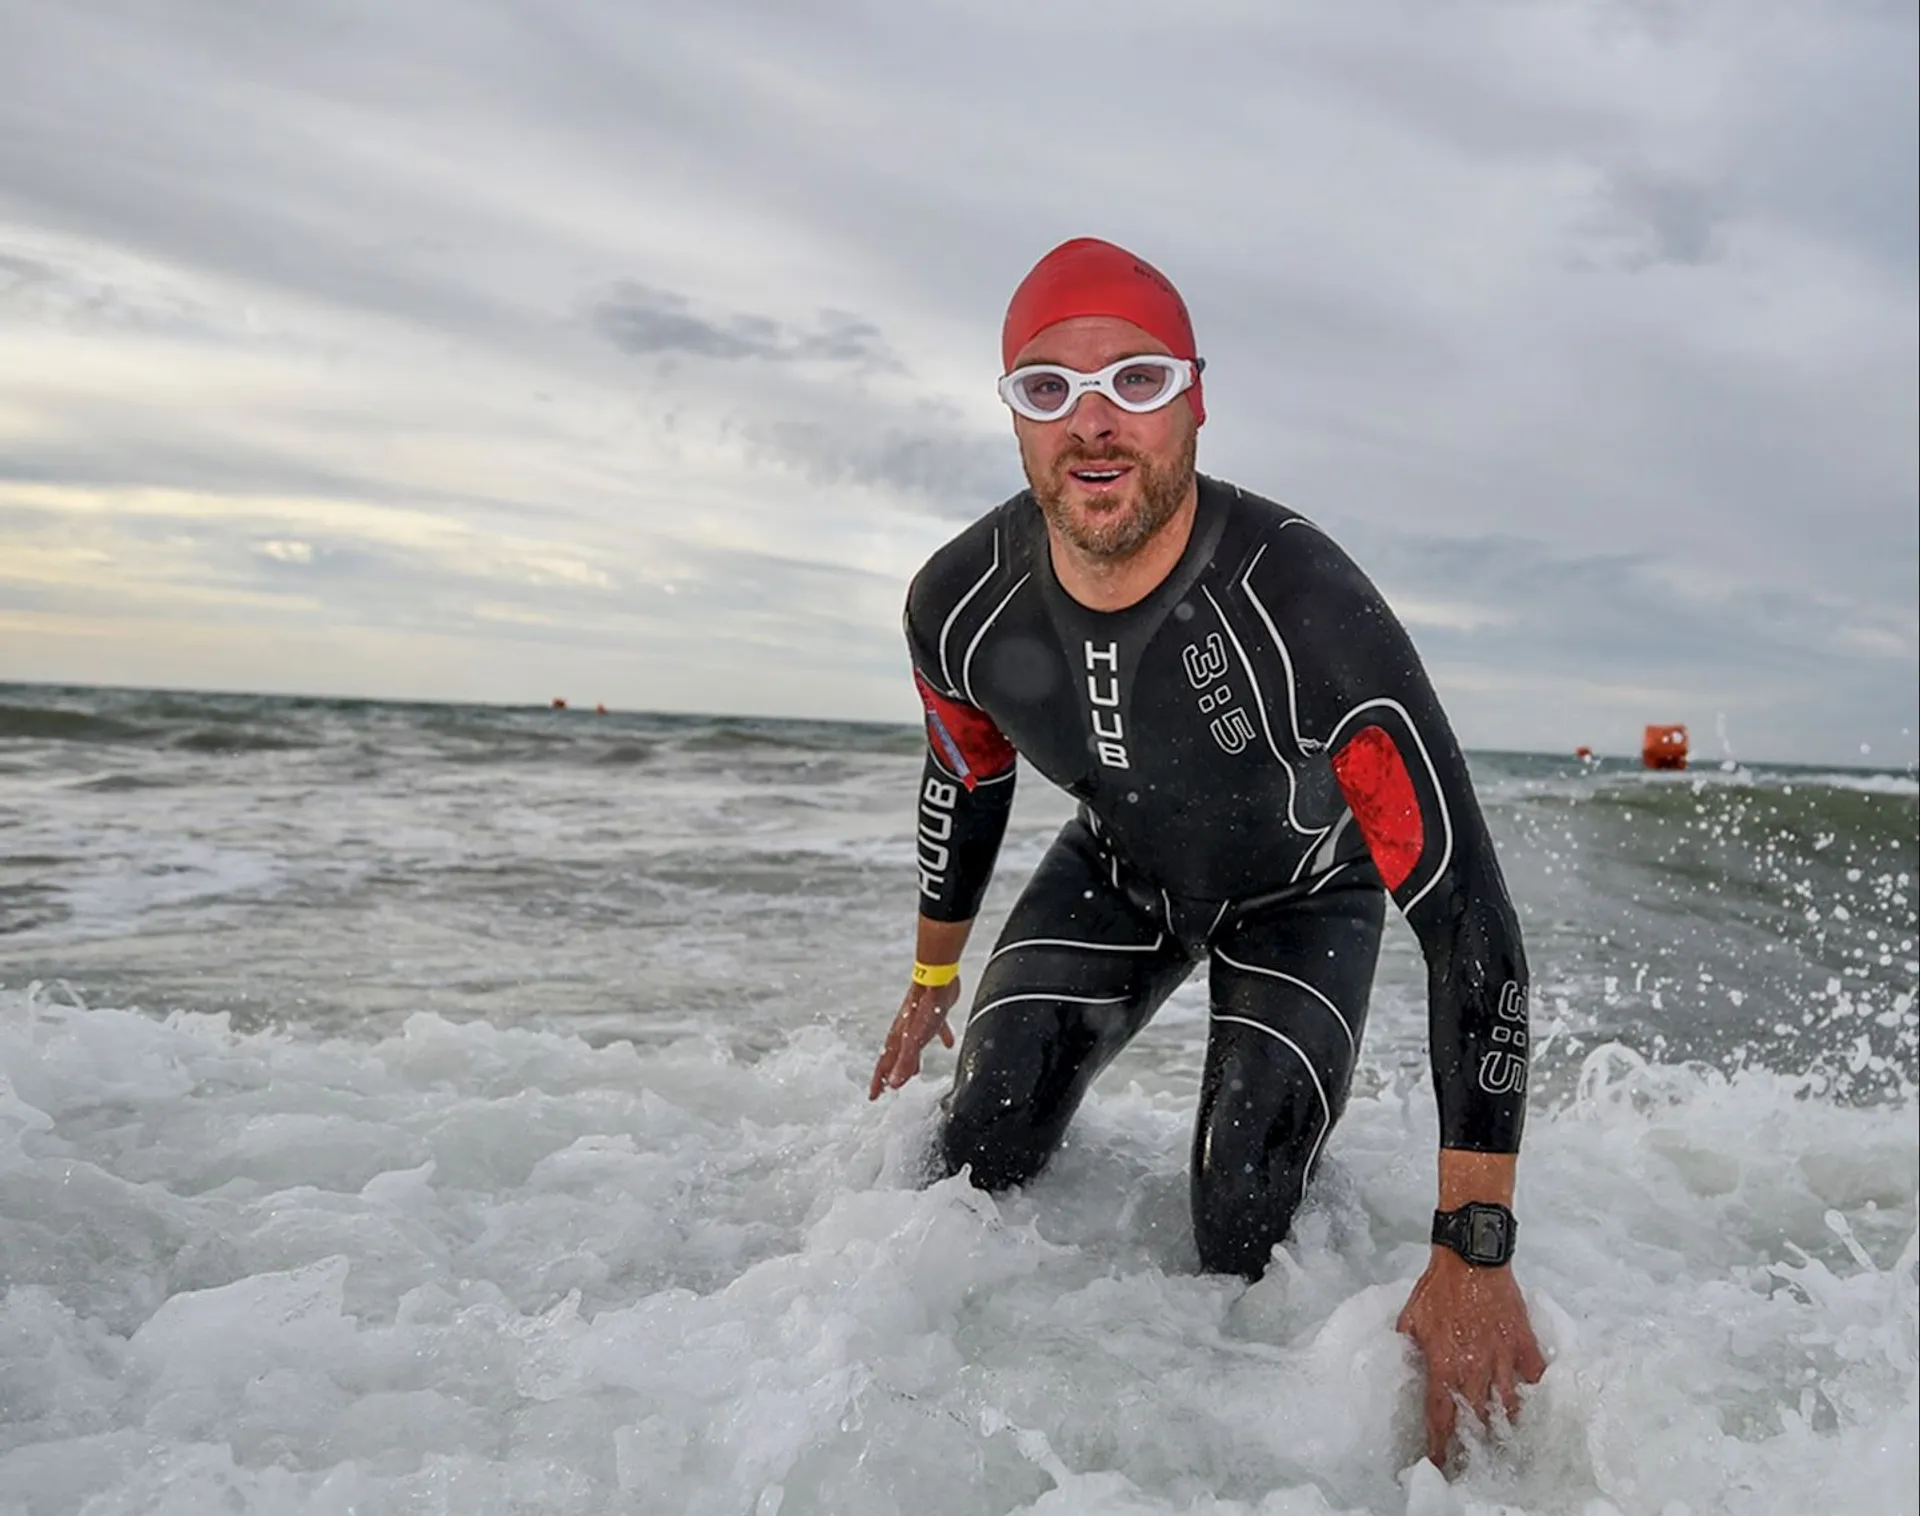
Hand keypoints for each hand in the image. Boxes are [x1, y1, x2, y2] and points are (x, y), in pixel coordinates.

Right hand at [868, 977, 962, 1099]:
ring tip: (915, 1074)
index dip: (879, 1082)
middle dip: (891, 1074)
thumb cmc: (925, 1008)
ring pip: (912, 1047)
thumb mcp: (915, 1040)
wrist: (937, 978)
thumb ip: (906, 1061)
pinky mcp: (933, 1014)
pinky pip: (935, 1031)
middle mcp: (904, 1031)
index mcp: (898, 1039)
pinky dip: (940, 1039)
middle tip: (888, 1088)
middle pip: (895, 1057)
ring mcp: (918, 1022)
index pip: (885, 1065)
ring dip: (912, 1061)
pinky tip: (948, 1044)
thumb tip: (895, 1083)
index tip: (874, 1097)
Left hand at [1396, 1248, 1546, 1466]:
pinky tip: (1533, 1405)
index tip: (1439, 1462)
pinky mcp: (1523, 1344)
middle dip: (1473, 1440)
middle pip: (1476, 1418)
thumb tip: (1405, 1363)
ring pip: (1508, 1405)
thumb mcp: (1411, 1317)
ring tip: (1504, 1441)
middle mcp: (1474, 1368)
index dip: (1439, 1443)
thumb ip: (1410, 1346)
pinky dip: (1534, 1394)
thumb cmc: (1438, 1286)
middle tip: (1473, 1454)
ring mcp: (1502, 1358)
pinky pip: (1534, 1378)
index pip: (1440, 1415)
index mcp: (1444, 1364)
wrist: (1471, 1257)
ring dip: (1505, 1425)